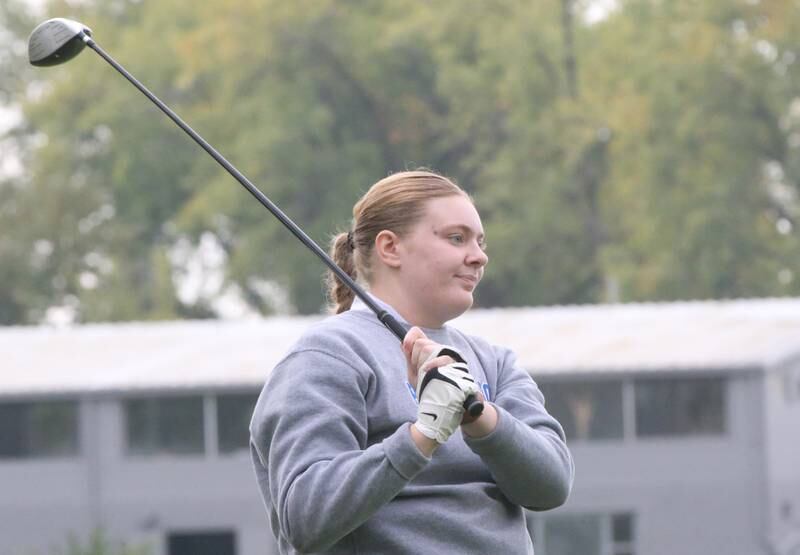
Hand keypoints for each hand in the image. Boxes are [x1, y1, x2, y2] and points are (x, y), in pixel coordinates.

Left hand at [403, 328, 479, 443]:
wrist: (449, 406)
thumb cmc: (431, 390)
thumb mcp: (415, 374)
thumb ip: (410, 358)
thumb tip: (403, 343)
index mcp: (431, 351)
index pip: (418, 334)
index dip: (410, 338)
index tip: (406, 346)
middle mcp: (442, 351)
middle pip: (421, 344)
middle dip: (415, 359)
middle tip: (421, 372)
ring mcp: (450, 357)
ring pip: (429, 349)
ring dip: (422, 364)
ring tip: (428, 376)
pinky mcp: (456, 365)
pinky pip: (441, 359)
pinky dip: (432, 365)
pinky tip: (430, 373)